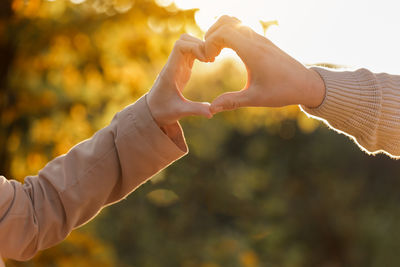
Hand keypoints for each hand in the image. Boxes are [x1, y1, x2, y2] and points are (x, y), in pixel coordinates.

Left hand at [147, 34, 212, 127]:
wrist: (152, 111)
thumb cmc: (162, 111)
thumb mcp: (179, 111)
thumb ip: (195, 109)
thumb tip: (212, 112)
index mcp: (170, 71)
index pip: (180, 46)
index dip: (195, 47)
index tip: (206, 59)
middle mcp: (173, 64)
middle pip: (185, 39)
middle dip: (200, 44)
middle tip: (212, 58)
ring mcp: (177, 64)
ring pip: (188, 42)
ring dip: (201, 46)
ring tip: (212, 59)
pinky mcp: (182, 67)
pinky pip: (191, 51)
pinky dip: (201, 51)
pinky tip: (209, 61)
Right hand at [204, 16, 325, 113]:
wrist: (306, 84)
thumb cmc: (283, 91)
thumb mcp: (255, 98)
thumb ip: (231, 102)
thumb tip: (211, 109)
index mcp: (253, 52)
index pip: (224, 32)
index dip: (209, 42)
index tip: (209, 59)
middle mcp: (256, 40)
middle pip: (226, 21)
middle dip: (211, 34)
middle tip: (210, 55)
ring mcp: (260, 38)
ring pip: (233, 21)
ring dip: (220, 33)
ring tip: (216, 53)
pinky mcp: (262, 41)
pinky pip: (241, 28)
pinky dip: (229, 35)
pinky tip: (228, 53)